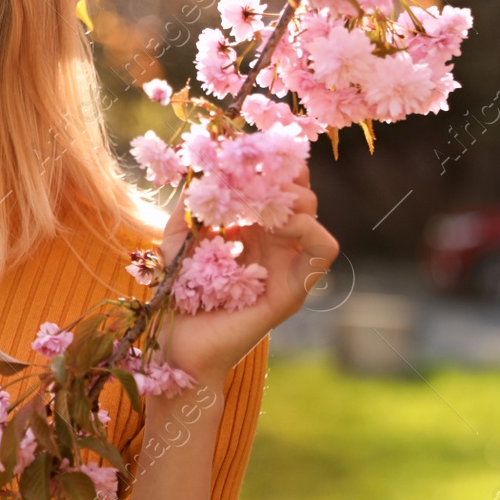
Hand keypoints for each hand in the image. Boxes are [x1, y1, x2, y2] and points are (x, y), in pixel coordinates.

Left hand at [154, 159, 339, 385]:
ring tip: (263, 197)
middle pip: (296, 194)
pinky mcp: (293, 291)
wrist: (176, 348)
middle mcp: (271, 248)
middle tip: (251, 171)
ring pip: (312, 214)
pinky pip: (324, 250)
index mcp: (248, 234)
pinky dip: (310, 228)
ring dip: (293, 196)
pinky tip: (279, 223)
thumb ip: (188, 210)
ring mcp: (285, 268)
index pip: (272, 188)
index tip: (240, 150)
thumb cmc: (175, 300)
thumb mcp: (176, 243)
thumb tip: (200, 175)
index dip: (264, 166)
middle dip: (278, 174)